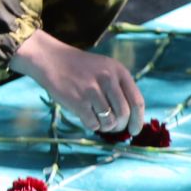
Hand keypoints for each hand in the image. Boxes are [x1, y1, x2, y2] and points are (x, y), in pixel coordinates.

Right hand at [9, 29, 144, 134]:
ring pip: (109, 122)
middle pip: (124, 114)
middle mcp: (108, 79)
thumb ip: (119, 87)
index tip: (134, 130)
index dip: (138, 120)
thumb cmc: (81, 68)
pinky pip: (93, 124)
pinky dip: (92, 126)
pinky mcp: (78, 101)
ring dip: (106, 127)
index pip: (137, 101)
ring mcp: (92, 91)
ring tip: (100, 121)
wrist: (52, 60)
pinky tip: (87, 118)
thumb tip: (131, 117)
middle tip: (114, 128)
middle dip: (121, 126)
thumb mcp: (106, 68)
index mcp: (119, 71)